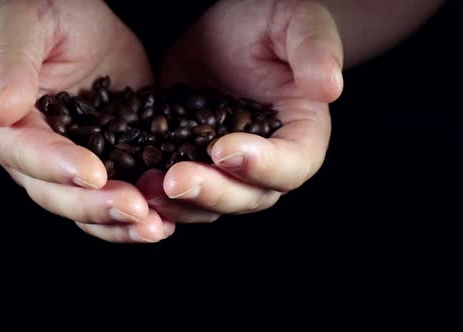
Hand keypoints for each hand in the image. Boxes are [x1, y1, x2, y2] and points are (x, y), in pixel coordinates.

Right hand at [0, 0, 172, 242]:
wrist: (80, 22)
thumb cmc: (46, 14)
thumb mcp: (26, 26)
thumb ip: (12, 66)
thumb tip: (0, 111)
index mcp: (8, 127)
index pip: (29, 155)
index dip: (59, 167)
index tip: (95, 173)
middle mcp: (35, 157)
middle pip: (58, 196)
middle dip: (97, 206)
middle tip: (137, 209)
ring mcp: (71, 167)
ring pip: (88, 209)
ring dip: (121, 224)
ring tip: (157, 228)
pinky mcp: (107, 164)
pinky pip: (117, 198)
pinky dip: (139, 215)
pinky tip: (168, 221)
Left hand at [139, 0, 342, 221]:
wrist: (230, 27)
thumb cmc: (273, 19)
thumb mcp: (298, 22)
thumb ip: (316, 51)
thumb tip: (329, 88)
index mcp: (301, 136)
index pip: (291, 165)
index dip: (261, 165)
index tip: (223, 148)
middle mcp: (266, 162)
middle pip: (247, 196)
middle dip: (212, 192)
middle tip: (176, 180)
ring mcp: (225, 167)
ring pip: (209, 203)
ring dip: (180, 203)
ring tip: (147, 189)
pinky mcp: (190, 159)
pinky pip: (177, 188)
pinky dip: (157, 194)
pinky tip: (132, 184)